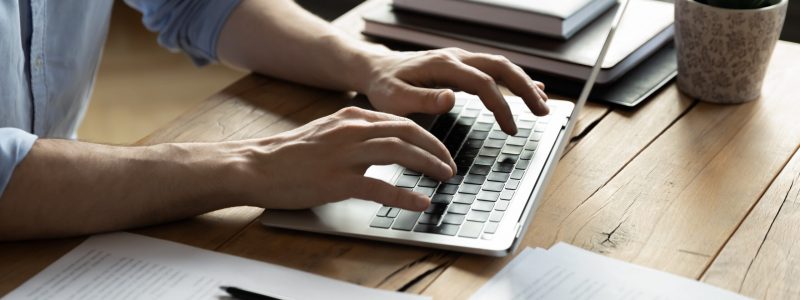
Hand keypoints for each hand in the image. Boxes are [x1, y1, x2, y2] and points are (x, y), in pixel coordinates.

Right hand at [227, 107, 456, 210]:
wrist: (256, 165)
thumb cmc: (289, 154)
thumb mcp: (327, 132)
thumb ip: (355, 133)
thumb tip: (384, 142)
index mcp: (351, 118)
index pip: (400, 121)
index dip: (426, 136)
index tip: (439, 149)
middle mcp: (352, 131)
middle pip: (407, 133)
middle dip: (435, 148)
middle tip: (449, 165)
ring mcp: (345, 155)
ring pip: (400, 153)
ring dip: (428, 165)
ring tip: (444, 177)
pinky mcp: (337, 181)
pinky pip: (380, 187)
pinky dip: (405, 195)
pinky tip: (420, 203)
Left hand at [359, 47, 548, 134]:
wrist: (376, 69)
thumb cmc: (384, 87)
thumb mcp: (395, 99)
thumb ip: (423, 100)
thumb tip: (451, 98)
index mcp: (443, 65)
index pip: (482, 83)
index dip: (501, 105)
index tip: (511, 128)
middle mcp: (456, 57)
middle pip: (501, 67)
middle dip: (525, 89)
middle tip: (543, 112)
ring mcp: (460, 59)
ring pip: (501, 66)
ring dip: (524, 83)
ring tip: (542, 105)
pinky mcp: (461, 66)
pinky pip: (493, 69)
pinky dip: (514, 79)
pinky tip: (532, 88)